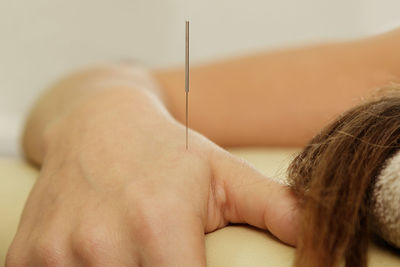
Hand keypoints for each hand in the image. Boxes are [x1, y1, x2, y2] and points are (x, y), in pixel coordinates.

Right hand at [6, 82, 297, 266]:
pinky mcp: (26, 257)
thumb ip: (272, 206)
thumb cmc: (165, 151)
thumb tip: (325, 234)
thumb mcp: (220, 172)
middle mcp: (103, 241)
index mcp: (160, 222)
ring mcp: (57, 252)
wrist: (97, 123)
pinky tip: (97, 255)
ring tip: (133, 251)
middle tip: (163, 255)